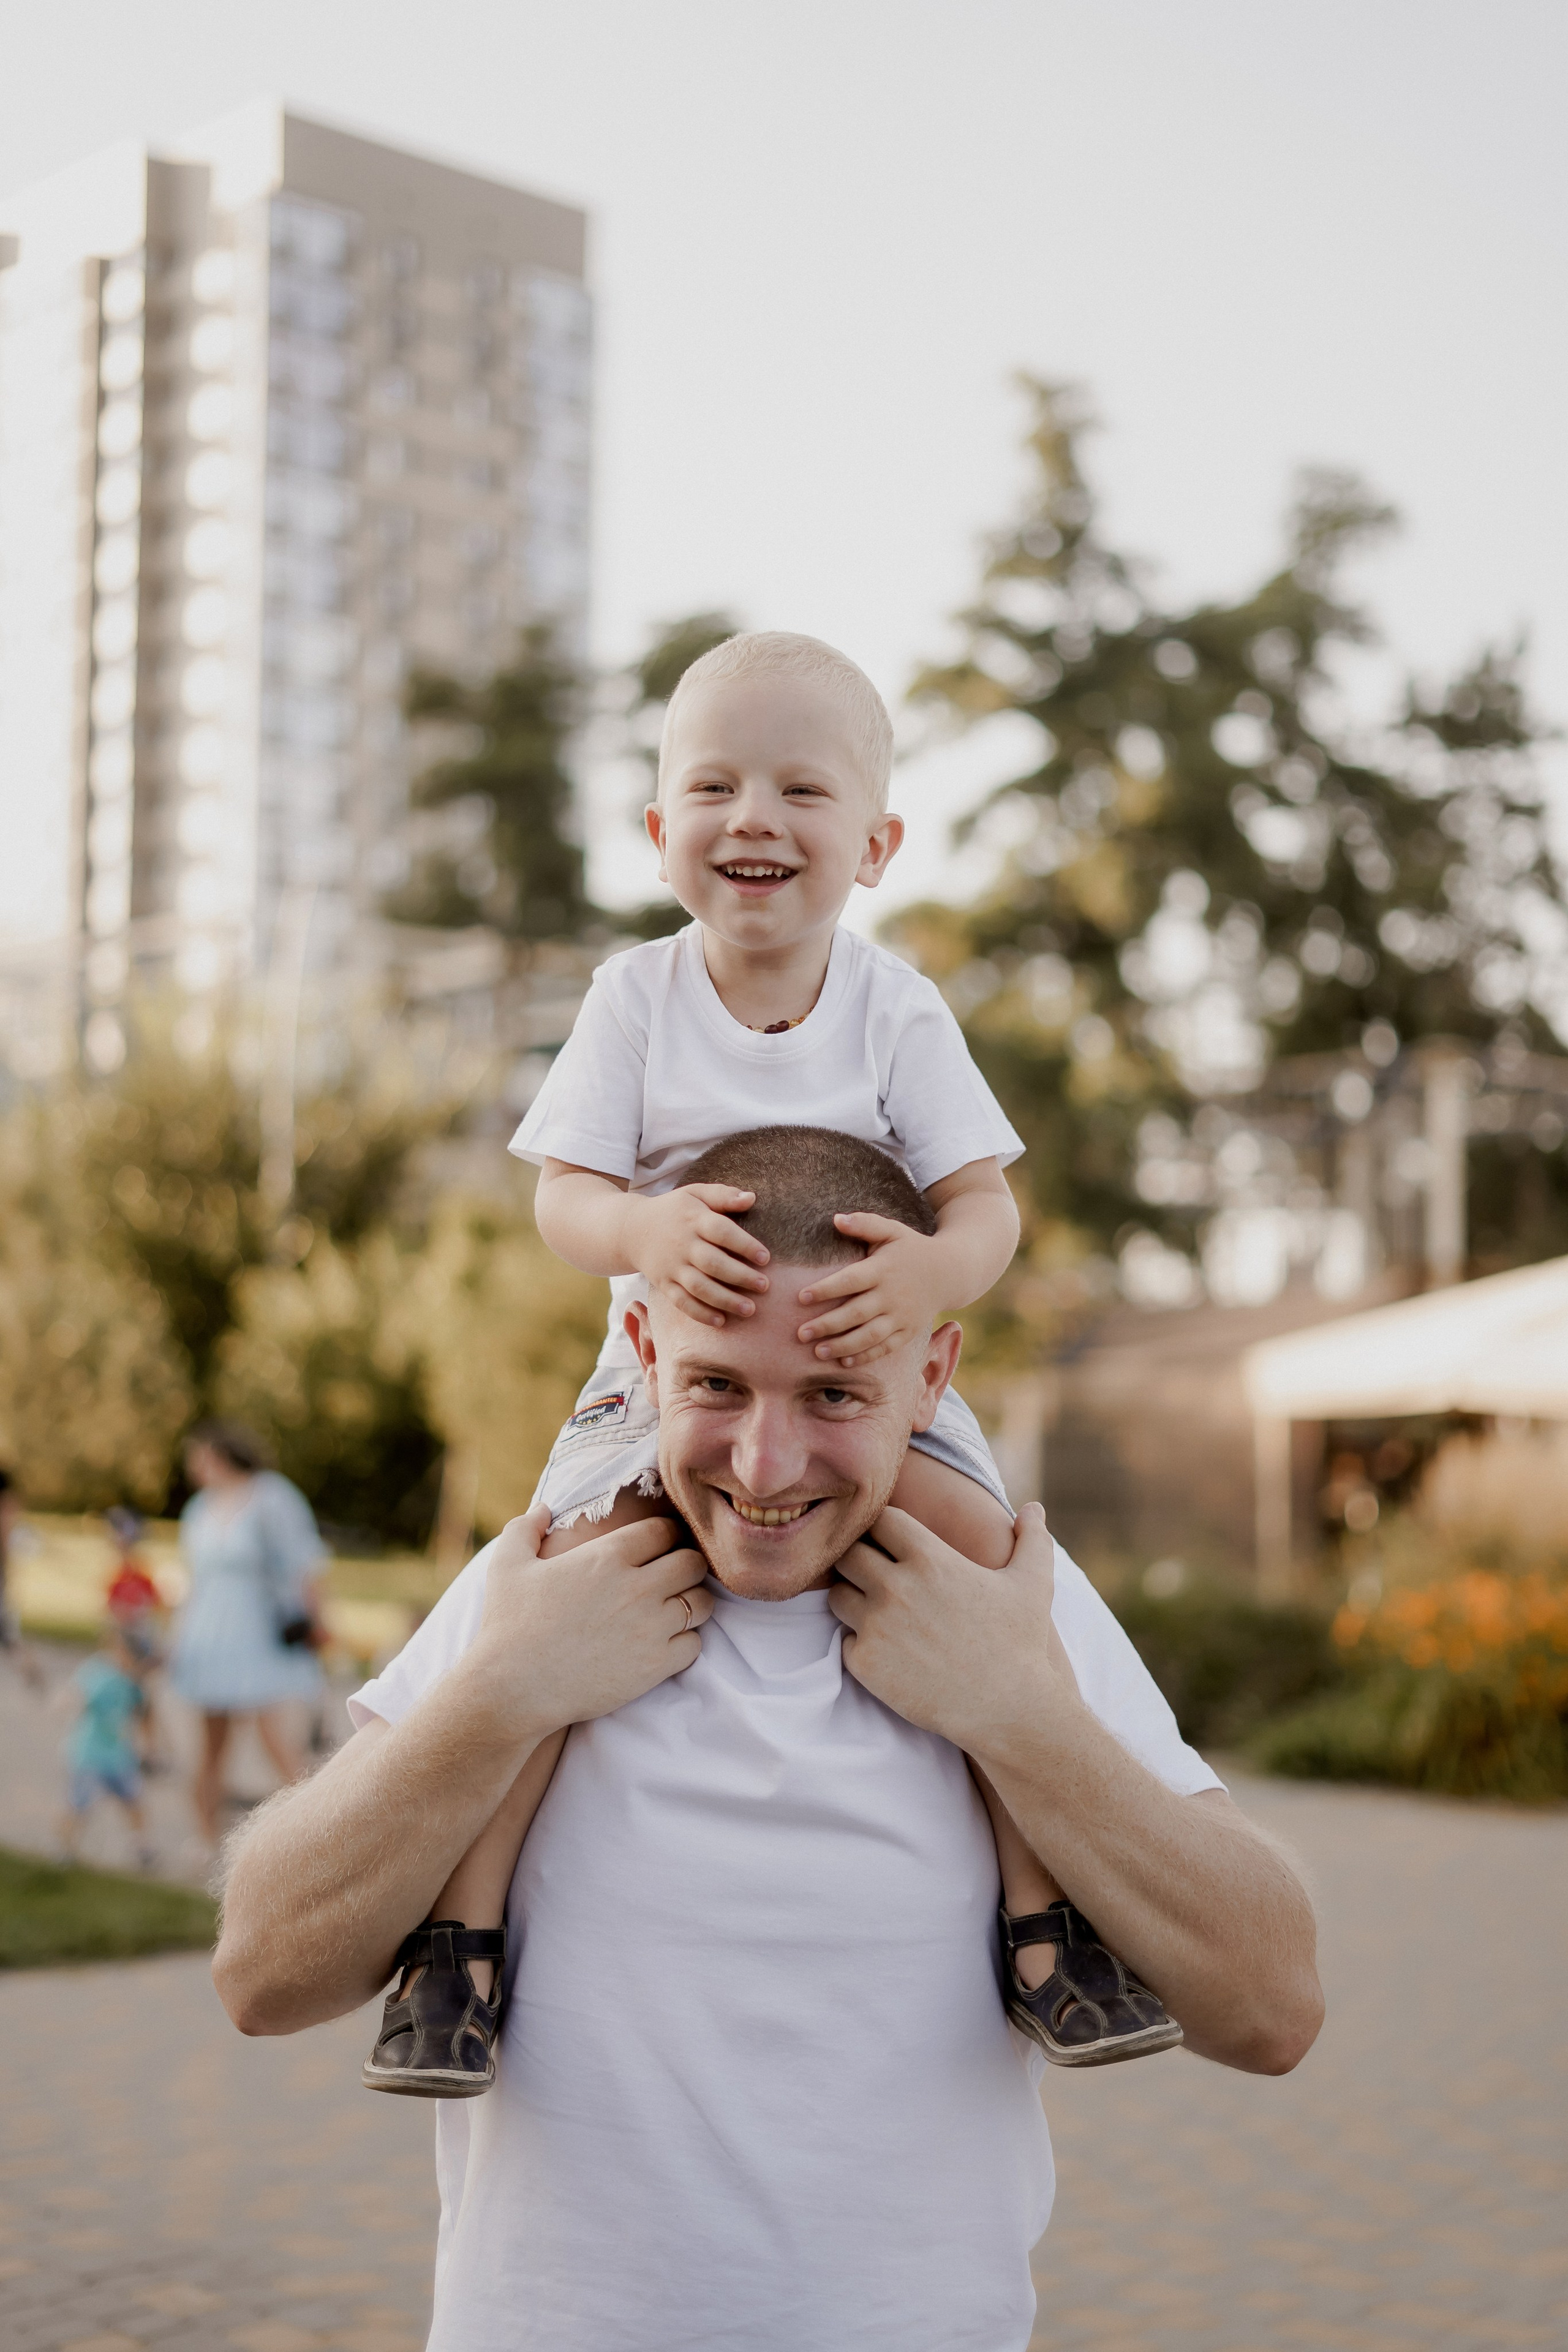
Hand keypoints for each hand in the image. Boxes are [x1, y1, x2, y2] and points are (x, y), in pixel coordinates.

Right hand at [468, 1504, 712, 1737]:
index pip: (664, 1530)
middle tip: (675, 1577)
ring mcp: (650, 1627)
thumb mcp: (506, 1567)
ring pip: (702, 1603)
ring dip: (693, 1603)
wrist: (512, 1691)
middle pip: (693, 1563)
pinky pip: (695, 1644)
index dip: (665, 1536)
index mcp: (607, 1556)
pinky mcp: (656, 1664)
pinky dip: (685, 1642)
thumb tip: (543, 1508)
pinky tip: (665, 1643)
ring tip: (675, 1609)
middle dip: (687, 1565)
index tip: (660, 1547)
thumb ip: (524, 1529)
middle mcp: (637, 1586)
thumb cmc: (507, 1627)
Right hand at [624, 1184, 770, 1327]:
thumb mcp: (695, 1193)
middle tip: (764, 1286)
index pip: (721, 1231)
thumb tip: (752, 1198)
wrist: (631, 1230)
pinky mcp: (664, 1284)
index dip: (744, 1245)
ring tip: (750, 1309)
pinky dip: (700, 1313)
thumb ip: (723, 1195)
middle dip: (740, 1277)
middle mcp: (682, 1244)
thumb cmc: (674, 1211)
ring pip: (699, 1287)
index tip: (765, 1258)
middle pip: (713, 1263)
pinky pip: (681, 1302)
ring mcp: (672, 1267)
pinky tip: (721, 1321)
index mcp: (693, 1219)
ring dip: (725, 1300)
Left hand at [796, 1214, 946, 1364]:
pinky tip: (843, 1362)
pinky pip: (885, 1348)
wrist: (949, 1272)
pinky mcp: (909, 1331)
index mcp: (883, 1269)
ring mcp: (902, 1316)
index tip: (801, 1297)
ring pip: (869, 1336)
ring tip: (817, 1352)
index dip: (826, 1289)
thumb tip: (836, 1218)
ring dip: (842, 1346)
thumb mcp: (891, 1230)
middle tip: (800, 1333)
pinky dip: (865, 1357)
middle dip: (827, 1325)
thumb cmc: (910, 1248)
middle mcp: (892, 1295)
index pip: (850, 1281)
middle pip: (856, 1313)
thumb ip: (865, 1223)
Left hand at [828, 1502, 1063, 1755]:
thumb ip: (1032, 1539)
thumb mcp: (1034, 1584)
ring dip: (853, 1601)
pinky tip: (889, 1654)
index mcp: (929, 1558)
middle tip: (878, 1579)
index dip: (884, 1529)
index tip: (892, 1544)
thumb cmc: (1020, 1644)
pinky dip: (860, 1646)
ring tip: (881, 1616)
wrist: (1008, 1710)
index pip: (880, 1520)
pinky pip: (844, 1642)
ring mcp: (876, 1626)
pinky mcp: (865, 1663)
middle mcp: (895, 1586)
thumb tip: (1033, 1507)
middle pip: (848, 1553)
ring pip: (838, 1596)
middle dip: (859, 1561)